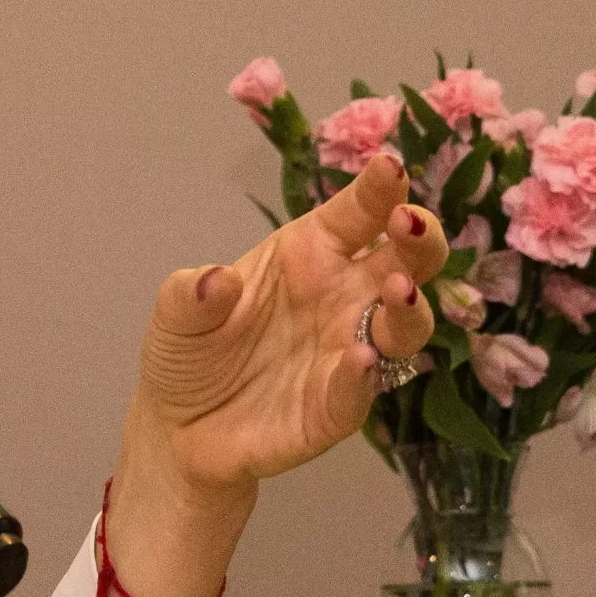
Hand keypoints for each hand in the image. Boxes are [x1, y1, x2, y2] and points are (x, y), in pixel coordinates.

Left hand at [131, 151, 445, 498]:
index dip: (379, 190)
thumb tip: (215, 280)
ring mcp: (345, 353)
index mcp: (309, 255)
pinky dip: (364, 376)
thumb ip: (191, 294)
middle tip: (411, 224)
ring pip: (403, 327)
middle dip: (420, 241)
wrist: (177, 429)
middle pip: (403, 263)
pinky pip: (362, 390)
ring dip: (409, 308)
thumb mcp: (175, 313)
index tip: (391, 167)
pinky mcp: (336, 409)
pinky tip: (359, 359)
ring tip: (397, 289)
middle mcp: (340, 298)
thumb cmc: (188, 352)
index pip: (356, 214)